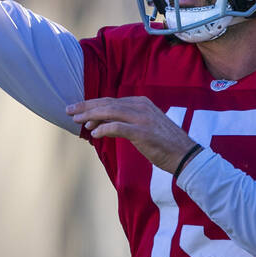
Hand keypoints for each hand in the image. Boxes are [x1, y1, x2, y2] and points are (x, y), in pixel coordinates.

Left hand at [67, 96, 197, 172]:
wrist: (186, 155)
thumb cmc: (163, 144)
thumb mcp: (144, 127)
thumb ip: (125, 122)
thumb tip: (99, 124)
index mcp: (141, 103)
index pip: (110, 101)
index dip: (91, 104)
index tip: (76, 109)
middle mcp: (141, 107)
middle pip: (107, 104)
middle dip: (86, 107)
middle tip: (69, 111)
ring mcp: (143, 119)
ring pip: (111, 112)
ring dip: (91, 116)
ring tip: (78, 121)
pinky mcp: (143, 133)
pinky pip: (118, 128)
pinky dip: (104, 129)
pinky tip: (94, 134)